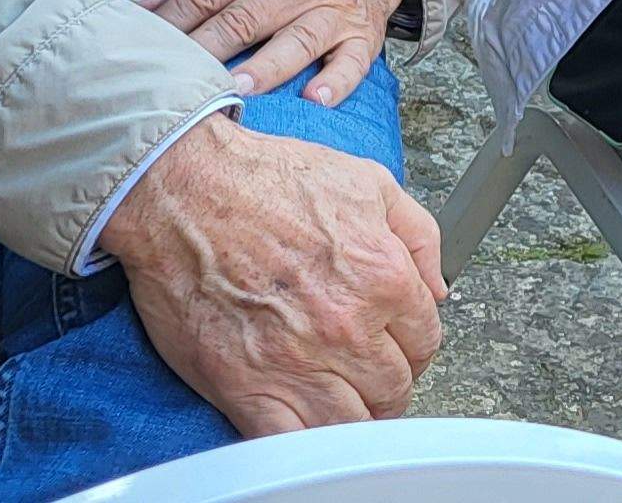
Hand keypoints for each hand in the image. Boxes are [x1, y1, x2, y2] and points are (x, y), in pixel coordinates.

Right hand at [102, 114, 446, 434]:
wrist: (183, 192)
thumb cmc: (265, 181)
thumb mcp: (368, 183)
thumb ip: (419, 236)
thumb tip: (438, 287)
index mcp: (383, 277)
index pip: (426, 341)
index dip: (414, 345)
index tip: (397, 346)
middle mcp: (347, 327)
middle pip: (394, 388)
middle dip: (386, 382)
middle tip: (367, 373)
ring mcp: (297, 362)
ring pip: (352, 423)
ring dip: (353, 416)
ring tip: (340, 399)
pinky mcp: (246, 387)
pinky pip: (292, 441)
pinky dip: (304, 441)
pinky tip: (302, 421)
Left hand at [142, 0, 411, 100]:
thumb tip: (137, 9)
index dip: (173, 20)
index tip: (142, 47)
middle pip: (246, 16)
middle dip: (206, 48)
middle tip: (172, 79)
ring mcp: (337, 6)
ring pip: (297, 39)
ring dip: (266, 65)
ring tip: (235, 88)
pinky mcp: (364, 34)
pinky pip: (353, 60)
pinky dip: (337, 80)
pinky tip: (316, 98)